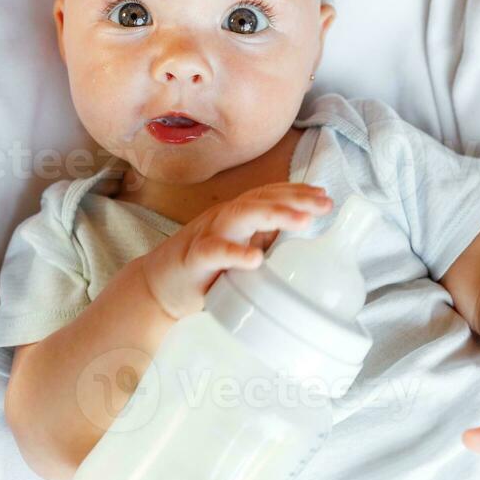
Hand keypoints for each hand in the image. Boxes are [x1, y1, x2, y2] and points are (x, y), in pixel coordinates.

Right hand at [137, 183, 332, 319]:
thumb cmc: (202, 271)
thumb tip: (304, 243)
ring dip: (274, 215)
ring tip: (302, 220)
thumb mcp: (239, 251)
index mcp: (236, 216)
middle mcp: (223, 219)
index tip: (324, 194)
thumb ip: (263, 242)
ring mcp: (207, 235)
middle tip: (324, 204)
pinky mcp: (194, 259)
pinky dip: (235, 253)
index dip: (297, 191)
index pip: (269, 194)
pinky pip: (214, 251)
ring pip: (242, 215)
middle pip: (261, 198)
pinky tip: (256, 258)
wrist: (155, 289)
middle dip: (295, 198)